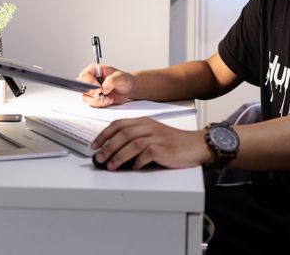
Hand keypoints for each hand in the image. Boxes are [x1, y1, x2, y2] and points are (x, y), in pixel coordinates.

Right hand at [77, 64, 134, 107]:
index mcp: (94, 70)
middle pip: (83, 87)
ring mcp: (92, 90)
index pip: (85, 76)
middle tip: (102, 95)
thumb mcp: (120, 77)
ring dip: (97, 100)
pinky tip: (109, 101)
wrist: (128, 89)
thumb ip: (111, 81)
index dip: (90, 83)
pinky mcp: (95, 99)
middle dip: (92, 93)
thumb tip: (103, 88)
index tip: (99, 88)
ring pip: (86, 97)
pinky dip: (100, 104)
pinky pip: (93, 103)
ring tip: (109, 99)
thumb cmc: (123, 79)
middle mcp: (91, 80)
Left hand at [91, 116, 213, 169]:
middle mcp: (149, 127)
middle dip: (108, 146)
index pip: (119, 124)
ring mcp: (157, 137)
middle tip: (99, 158)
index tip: (95, 145)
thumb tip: (113, 149)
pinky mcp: (164, 148)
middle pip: (123, 133)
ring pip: (132, 143)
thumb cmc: (173, 142)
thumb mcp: (153, 134)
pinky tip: (134, 168)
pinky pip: (147, 154)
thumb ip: (136, 137)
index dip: (104, 134)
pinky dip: (138, 162)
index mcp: (144, 122)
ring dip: (118, 155)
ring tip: (111, 165)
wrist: (195, 145)